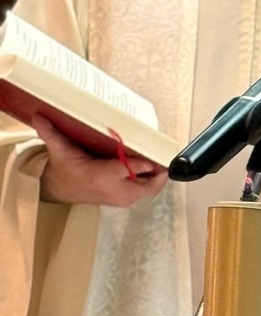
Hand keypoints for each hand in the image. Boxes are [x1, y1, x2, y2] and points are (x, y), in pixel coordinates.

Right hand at [35, 115, 167, 206]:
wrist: (60, 190)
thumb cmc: (65, 169)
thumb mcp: (58, 151)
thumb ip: (51, 133)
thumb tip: (39, 115)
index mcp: (99, 177)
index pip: (126, 170)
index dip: (140, 164)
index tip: (151, 157)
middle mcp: (114, 190)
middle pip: (147, 184)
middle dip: (158, 171)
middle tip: (166, 155)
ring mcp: (122, 197)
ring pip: (150, 188)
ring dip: (158, 175)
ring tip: (164, 157)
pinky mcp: (126, 199)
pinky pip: (147, 190)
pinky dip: (154, 179)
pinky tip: (156, 164)